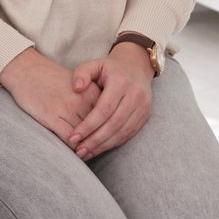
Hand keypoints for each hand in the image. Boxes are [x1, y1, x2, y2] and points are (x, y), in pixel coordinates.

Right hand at [0, 47, 102, 145]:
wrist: (26, 70)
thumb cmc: (51, 78)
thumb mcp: (77, 84)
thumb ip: (91, 100)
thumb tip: (101, 120)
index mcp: (92, 91)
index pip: (109, 117)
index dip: (108, 131)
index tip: (106, 140)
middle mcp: (82, 101)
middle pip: (99, 128)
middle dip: (99, 142)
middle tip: (97, 151)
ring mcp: (67, 109)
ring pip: (85, 136)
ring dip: (87, 148)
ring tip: (86, 155)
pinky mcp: (51, 116)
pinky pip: (68, 138)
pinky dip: (73, 148)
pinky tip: (72, 151)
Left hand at [68, 42, 154, 160]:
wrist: (136, 66)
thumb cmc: (109, 68)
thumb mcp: (94, 64)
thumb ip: (81, 73)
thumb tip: (76, 89)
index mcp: (121, 83)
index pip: (104, 109)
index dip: (88, 125)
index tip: (73, 137)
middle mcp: (135, 95)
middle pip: (114, 123)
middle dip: (95, 140)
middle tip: (78, 151)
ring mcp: (143, 106)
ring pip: (123, 131)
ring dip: (103, 145)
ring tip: (85, 154)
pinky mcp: (145, 115)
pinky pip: (130, 133)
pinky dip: (114, 143)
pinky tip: (99, 149)